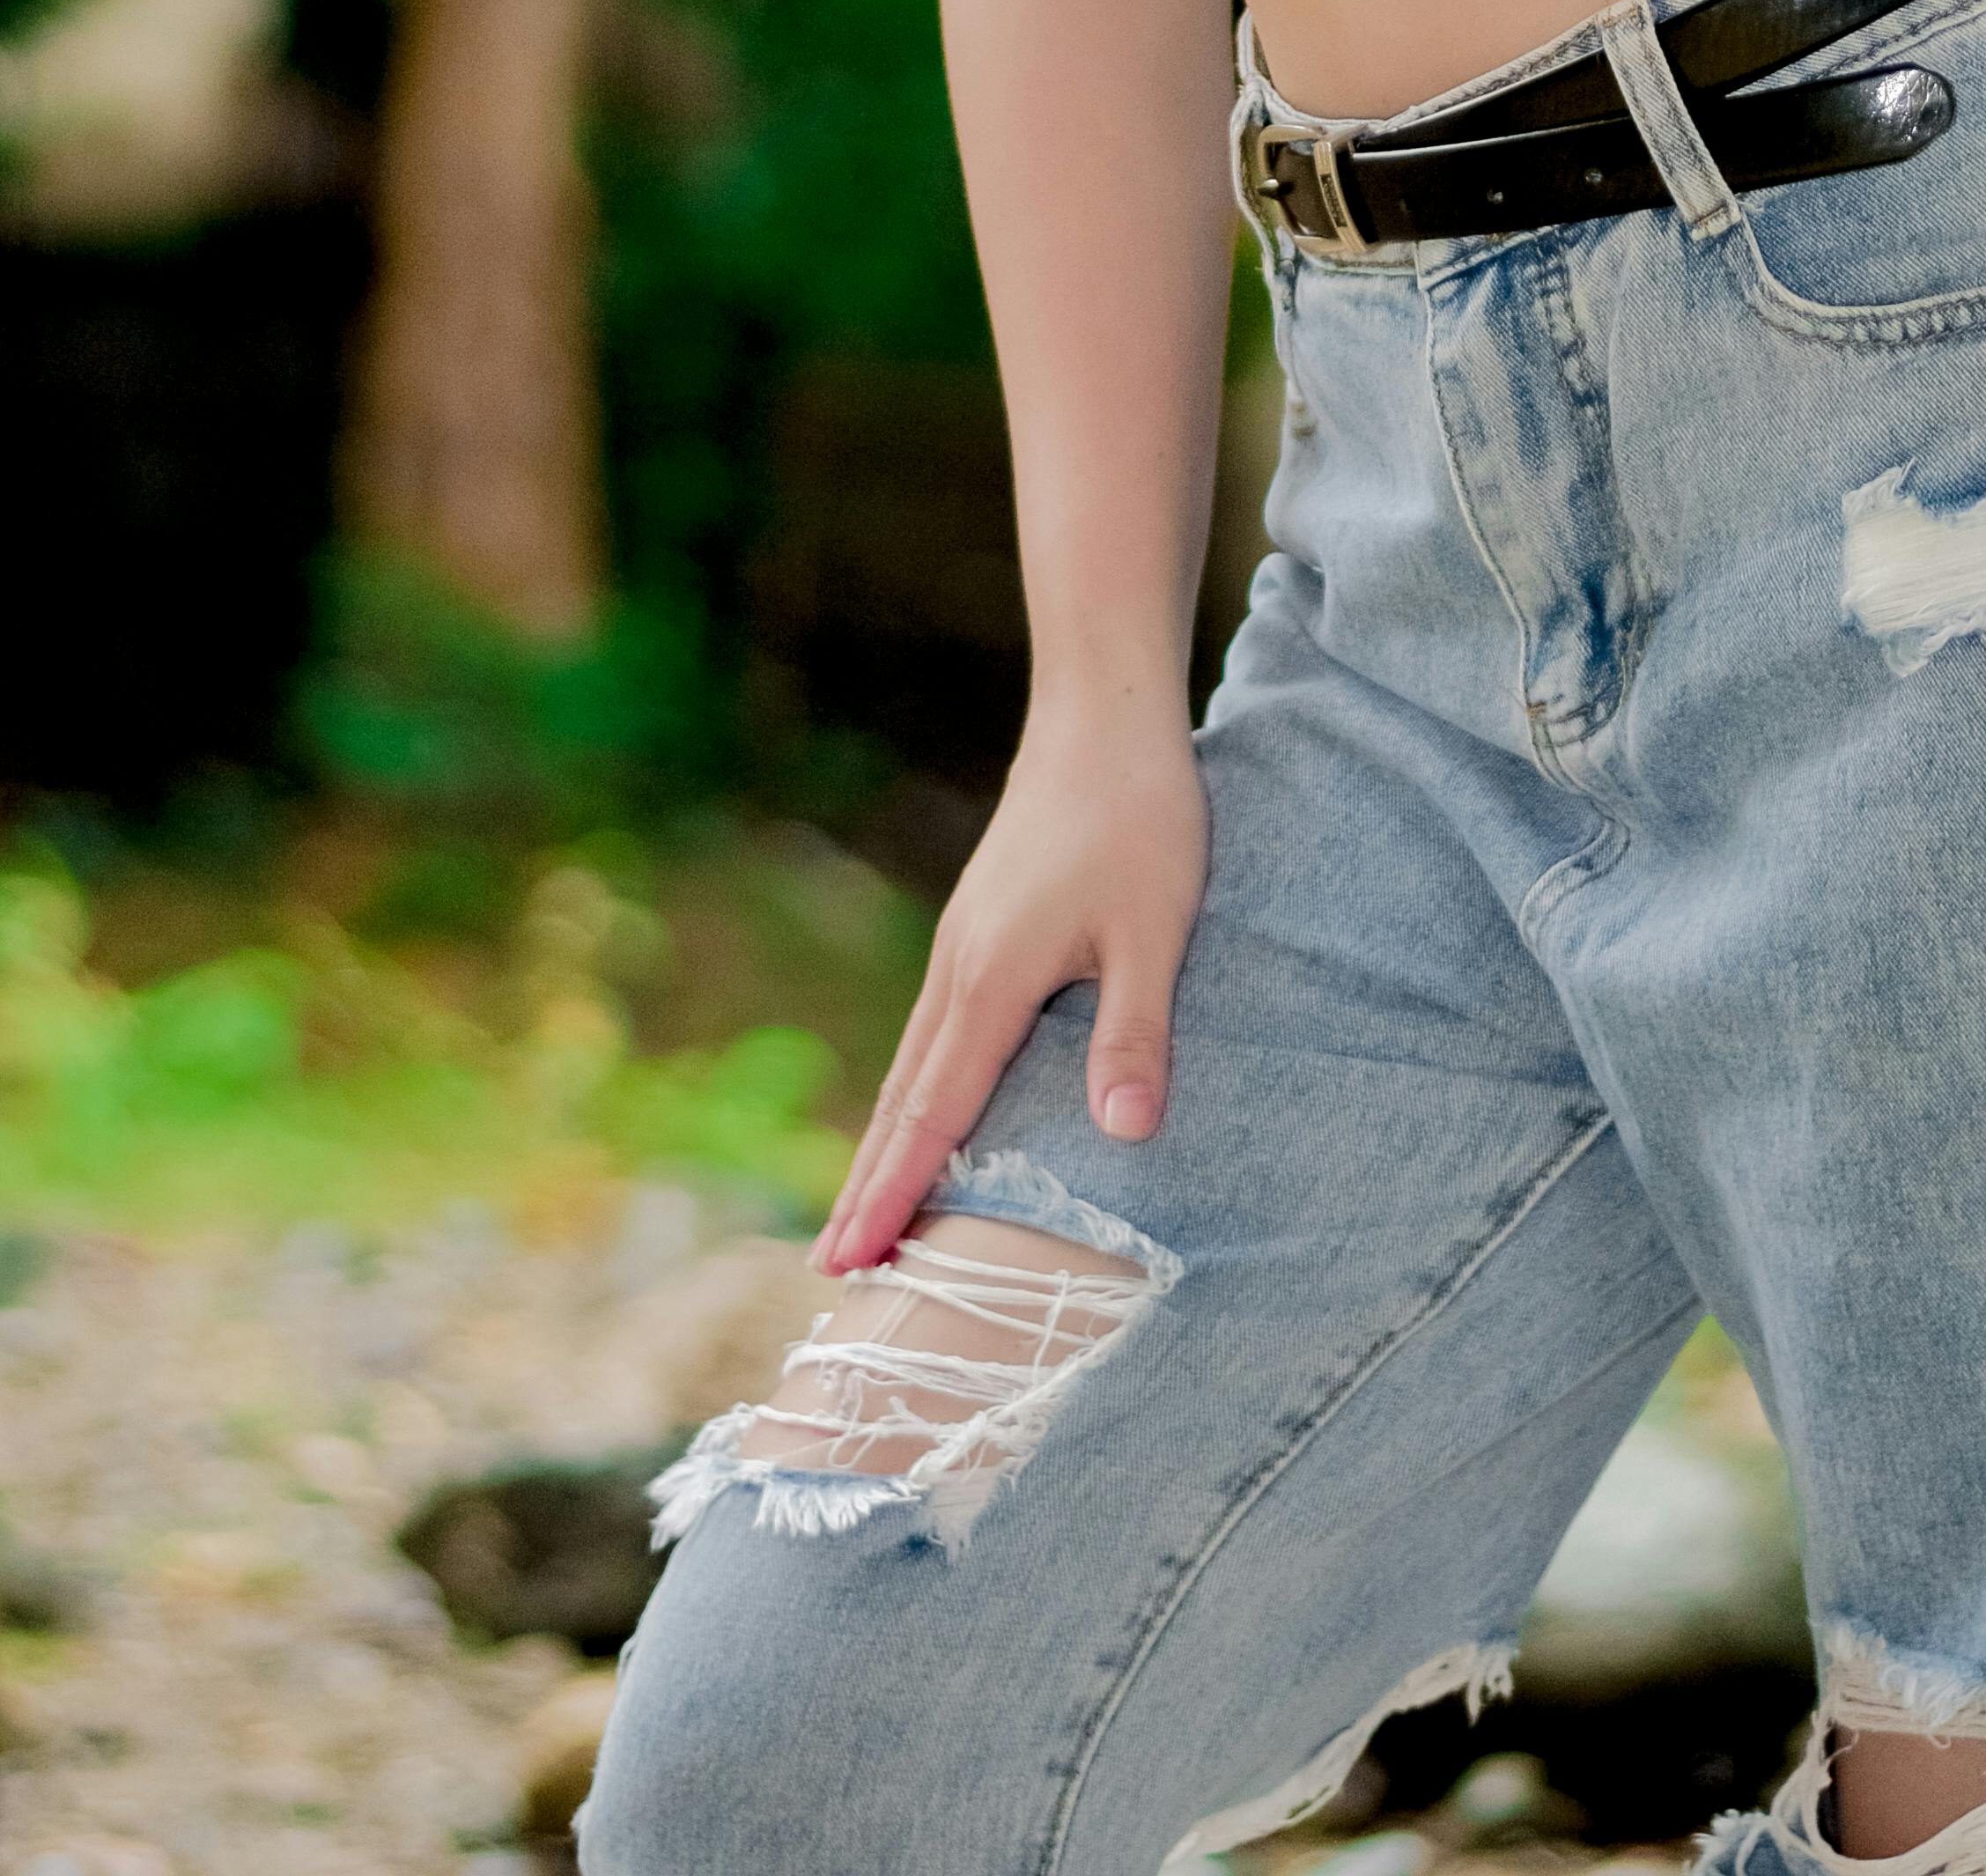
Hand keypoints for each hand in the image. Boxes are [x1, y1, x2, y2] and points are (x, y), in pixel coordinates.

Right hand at [815, 698, 1209, 1275]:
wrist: (1103, 711)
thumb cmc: (1140, 816)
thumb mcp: (1155, 928)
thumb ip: (1134, 1032)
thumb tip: (1125, 1136)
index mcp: (992, 980)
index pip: (933, 1115)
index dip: (894, 1195)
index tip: (851, 1266)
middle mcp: (960, 967)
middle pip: (902, 1100)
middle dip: (867, 1187)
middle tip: (830, 1273)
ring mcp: (963, 941)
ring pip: (912, 1063)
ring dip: (885, 1141)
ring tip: (862, 1210)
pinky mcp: (980, 922)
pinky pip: (933, 1029)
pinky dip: (914, 1088)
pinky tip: (924, 1106)